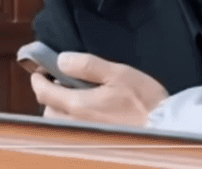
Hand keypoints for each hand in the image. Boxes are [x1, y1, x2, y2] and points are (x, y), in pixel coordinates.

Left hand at [30, 52, 168, 126]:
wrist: (163, 127)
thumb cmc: (144, 100)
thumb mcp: (117, 73)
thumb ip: (87, 66)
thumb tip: (61, 60)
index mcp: (78, 105)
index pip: (44, 92)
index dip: (38, 78)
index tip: (40, 69)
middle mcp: (75, 124)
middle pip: (47, 109)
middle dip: (49, 93)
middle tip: (62, 79)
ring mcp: (84, 134)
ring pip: (58, 122)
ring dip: (60, 107)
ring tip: (77, 94)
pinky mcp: (93, 141)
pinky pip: (71, 130)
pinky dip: (71, 119)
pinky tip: (89, 110)